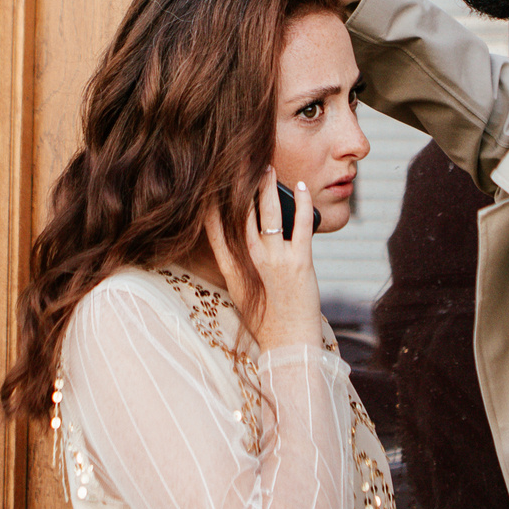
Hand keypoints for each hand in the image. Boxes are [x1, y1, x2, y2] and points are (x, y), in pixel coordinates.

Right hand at [203, 169, 323, 352]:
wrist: (288, 345)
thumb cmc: (267, 320)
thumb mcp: (241, 292)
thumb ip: (237, 266)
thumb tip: (239, 238)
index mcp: (231, 271)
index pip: (214, 231)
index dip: (209, 206)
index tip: (208, 185)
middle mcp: (250, 263)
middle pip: (239, 216)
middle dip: (237, 187)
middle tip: (238, 163)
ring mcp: (275, 261)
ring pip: (266, 215)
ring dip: (266, 188)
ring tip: (266, 168)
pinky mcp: (300, 263)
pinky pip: (300, 225)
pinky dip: (301, 203)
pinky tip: (300, 187)